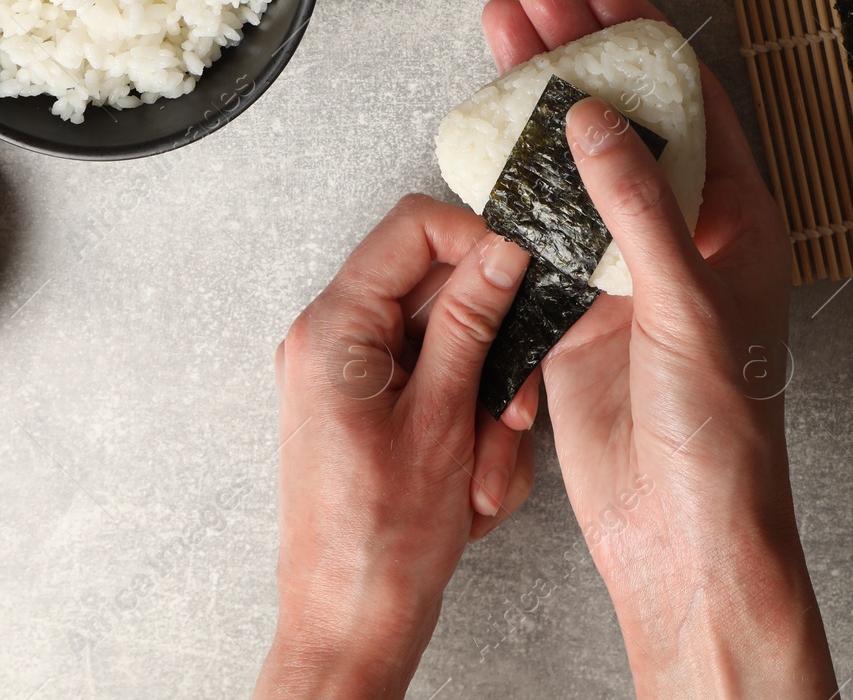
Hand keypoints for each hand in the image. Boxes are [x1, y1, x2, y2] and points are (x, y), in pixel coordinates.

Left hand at [255, 196, 535, 698]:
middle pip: (435, 291)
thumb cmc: (381, 542)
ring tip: (485, 468)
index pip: (411, 229)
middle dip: (488, 347)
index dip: (476, 240)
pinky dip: (467, 425)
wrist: (351, 624)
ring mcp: (349, 377)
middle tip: (510, 407)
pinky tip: (471, 482)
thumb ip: (471, 320)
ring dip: (483, 401)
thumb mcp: (444, 417)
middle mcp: (331, 343)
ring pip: (446, 345)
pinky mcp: (369, 409)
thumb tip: (501, 250)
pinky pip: (436, 386)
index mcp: (332, 330)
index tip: (522, 271)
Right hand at [483, 0, 836, 697]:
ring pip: (575, 173)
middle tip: (530, 3)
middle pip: (623, 126)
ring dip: (536, 116)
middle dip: (577, 61)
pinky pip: (542, 236)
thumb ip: (639, 210)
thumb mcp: (688, 307)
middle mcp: (683, 240)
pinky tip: (483, 149)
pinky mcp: (578, 315)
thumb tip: (595, 120)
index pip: (691, 108)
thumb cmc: (722, 435)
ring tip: (497, 49)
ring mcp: (626, 275)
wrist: (681, 536)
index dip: (646, 44)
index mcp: (737, 227)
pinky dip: (511, 190)